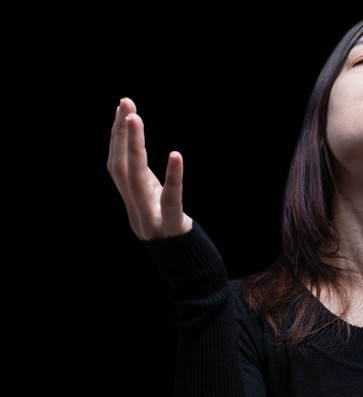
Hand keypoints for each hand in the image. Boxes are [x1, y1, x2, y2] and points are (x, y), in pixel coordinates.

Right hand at [107, 97, 192, 240]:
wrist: (190, 273)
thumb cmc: (176, 234)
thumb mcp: (157, 205)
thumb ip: (147, 182)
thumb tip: (136, 149)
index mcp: (132, 203)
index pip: (117, 166)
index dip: (116, 137)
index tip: (123, 107)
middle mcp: (136, 211)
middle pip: (120, 169)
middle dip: (120, 135)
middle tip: (125, 103)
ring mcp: (151, 221)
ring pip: (137, 181)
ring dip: (133, 147)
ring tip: (134, 118)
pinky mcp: (173, 228)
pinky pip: (171, 201)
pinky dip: (173, 178)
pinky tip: (175, 155)